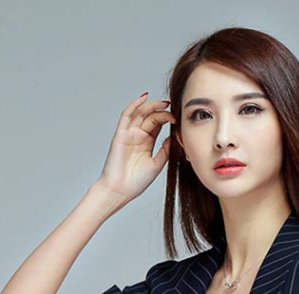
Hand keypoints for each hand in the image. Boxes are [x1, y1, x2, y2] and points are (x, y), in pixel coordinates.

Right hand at [95, 93, 175, 207]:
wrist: (120, 190)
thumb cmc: (136, 181)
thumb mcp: (157, 164)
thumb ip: (166, 150)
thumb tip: (175, 136)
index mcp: (146, 142)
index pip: (158, 124)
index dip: (168, 118)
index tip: (178, 119)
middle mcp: (137, 136)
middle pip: (151, 117)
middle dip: (162, 111)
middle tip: (173, 110)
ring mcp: (129, 134)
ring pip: (140, 113)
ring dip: (152, 106)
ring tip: (164, 103)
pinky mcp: (120, 134)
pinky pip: (126, 115)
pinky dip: (134, 105)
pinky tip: (144, 98)